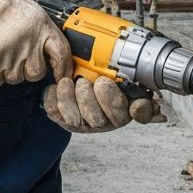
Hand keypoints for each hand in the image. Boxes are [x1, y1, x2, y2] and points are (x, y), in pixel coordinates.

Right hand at [0, 0, 71, 86]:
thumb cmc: (1, 6)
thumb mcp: (32, 12)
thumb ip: (45, 31)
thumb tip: (55, 52)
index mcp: (42, 28)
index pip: (62, 54)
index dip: (64, 68)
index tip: (63, 76)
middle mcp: (29, 45)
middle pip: (36, 73)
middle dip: (27, 67)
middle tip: (14, 50)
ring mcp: (9, 59)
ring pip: (15, 78)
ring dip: (7, 68)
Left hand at [43, 75, 161, 132]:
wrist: (81, 71)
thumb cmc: (107, 78)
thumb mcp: (128, 83)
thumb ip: (140, 96)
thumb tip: (139, 107)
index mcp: (121, 113)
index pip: (121, 116)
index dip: (112, 102)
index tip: (104, 82)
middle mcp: (101, 121)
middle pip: (95, 119)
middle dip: (88, 97)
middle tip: (85, 80)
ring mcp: (81, 121)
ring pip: (74, 118)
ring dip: (69, 97)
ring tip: (68, 81)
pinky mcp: (61, 117)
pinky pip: (53, 111)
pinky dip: (52, 96)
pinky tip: (56, 85)